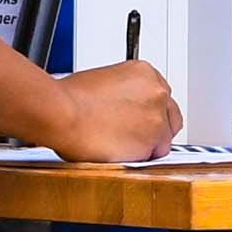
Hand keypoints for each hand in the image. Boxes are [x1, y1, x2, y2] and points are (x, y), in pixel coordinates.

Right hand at [43, 58, 184, 164]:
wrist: (62, 113)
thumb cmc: (70, 98)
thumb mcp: (103, 81)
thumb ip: (124, 93)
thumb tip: (123, 107)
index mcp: (146, 73)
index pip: (162, 97)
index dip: (149, 112)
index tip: (138, 119)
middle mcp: (157, 93)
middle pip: (169, 118)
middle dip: (154, 129)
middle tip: (131, 135)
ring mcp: (157, 118)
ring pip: (162, 140)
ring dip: (145, 146)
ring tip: (118, 145)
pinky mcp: (152, 143)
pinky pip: (152, 157)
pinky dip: (137, 158)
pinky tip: (118, 152)